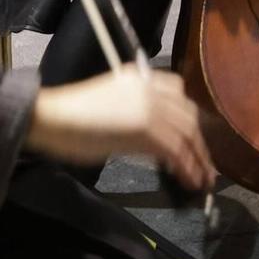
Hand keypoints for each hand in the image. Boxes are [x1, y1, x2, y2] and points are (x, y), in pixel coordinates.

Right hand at [27, 65, 214, 191]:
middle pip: (187, 115)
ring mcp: (150, 107)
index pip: (178, 92)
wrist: (54, 118)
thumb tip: (155, 141)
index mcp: (140, 77)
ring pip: (186, 134)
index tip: (194, 139)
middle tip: (205, 165)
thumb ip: (136, 113)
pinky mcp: (147, 129)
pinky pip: (176, 150)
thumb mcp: (111, 104)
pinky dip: (186, 167)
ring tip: (201, 180)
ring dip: (197, 160)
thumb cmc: (72, 115)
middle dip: (199, 143)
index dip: (189, 119)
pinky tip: (188, 180)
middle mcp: (150, 88)